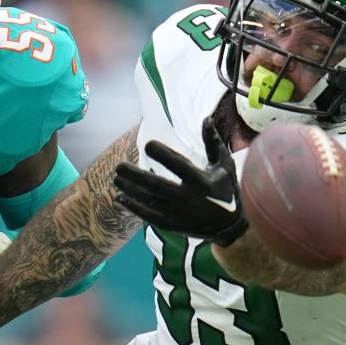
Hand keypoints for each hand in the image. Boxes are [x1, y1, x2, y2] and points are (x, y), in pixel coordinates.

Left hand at [113, 116, 247, 245]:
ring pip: (150, 201)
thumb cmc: (227, 189)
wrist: (229, 227)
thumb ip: (213, 142)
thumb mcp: (224, 165)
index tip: (147, 145)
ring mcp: (179, 214)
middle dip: (136, 177)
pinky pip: (149, 216)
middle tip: (119, 167)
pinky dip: (134, 207)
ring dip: (131, 190)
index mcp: (202, 181)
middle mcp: (189, 199)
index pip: (180, 166)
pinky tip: (121, 197)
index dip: (164, 155)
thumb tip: (206, 118)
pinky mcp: (173, 225)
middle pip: (157, 186)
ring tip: (116, 179)